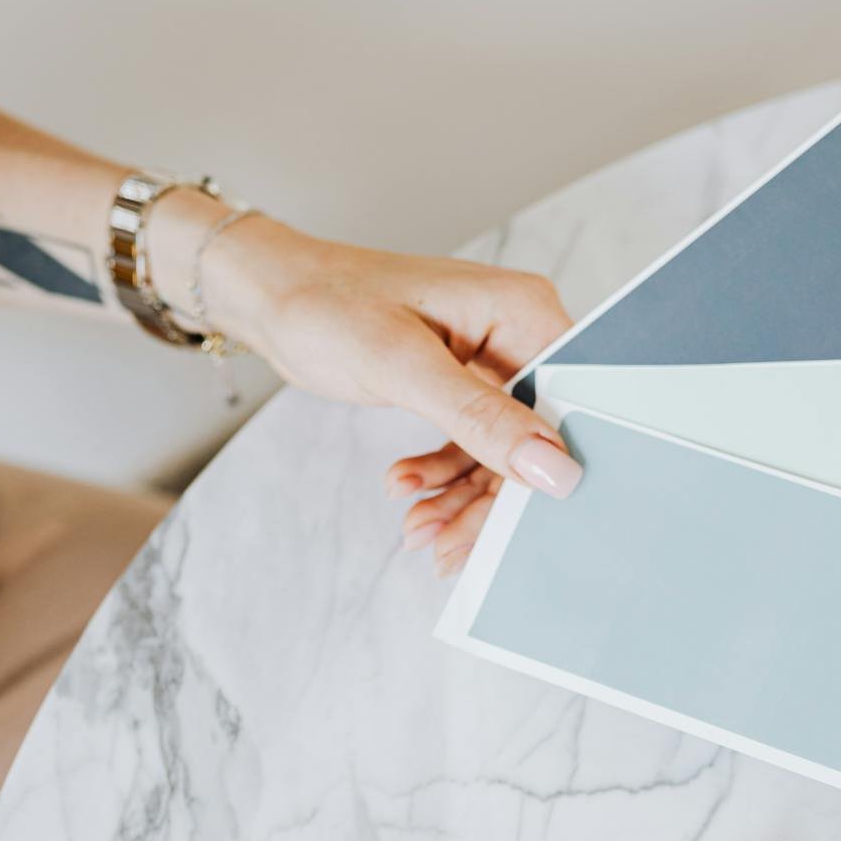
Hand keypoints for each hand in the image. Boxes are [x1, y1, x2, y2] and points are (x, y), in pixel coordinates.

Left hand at [149, 200, 581, 575]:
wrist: (272, 296)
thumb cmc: (328, 305)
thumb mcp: (404, 366)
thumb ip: (480, 419)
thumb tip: (554, 469)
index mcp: (524, 310)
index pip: (567, 404)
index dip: (552, 468)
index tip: (519, 527)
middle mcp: (519, 334)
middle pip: (537, 438)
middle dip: (491, 497)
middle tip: (447, 544)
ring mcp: (493, 363)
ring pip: (503, 453)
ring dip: (461, 496)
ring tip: (416, 525)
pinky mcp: (463, 386)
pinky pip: (473, 447)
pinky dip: (442, 477)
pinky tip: (406, 490)